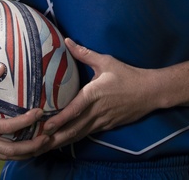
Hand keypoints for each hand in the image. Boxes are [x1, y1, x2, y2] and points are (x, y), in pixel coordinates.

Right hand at [0, 62, 50, 160]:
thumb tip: (1, 66)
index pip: (6, 129)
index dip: (25, 122)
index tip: (40, 112)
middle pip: (10, 151)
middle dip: (32, 147)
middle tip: (49, 137)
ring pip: (5, 157)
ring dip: (25, 153)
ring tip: (42, 144)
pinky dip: (13, 152)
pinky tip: (24, 143)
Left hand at [39, 40, 157, 149]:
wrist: (150, 92)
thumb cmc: (127, 75)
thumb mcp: (106, 61)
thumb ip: (84, 53)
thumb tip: (67, 41)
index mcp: (94, 94)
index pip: (74, 110)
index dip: (60, 120)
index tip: (46, 126)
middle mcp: (97, 111)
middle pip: (74, 128)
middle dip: (56, 137)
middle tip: (38, 141)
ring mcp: (103, 121)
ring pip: (80, 134)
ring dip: (63, 140)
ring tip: (46, 146)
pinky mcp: (107, 126)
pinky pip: (88, 134)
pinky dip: (75, 138)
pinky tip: (64, 140)